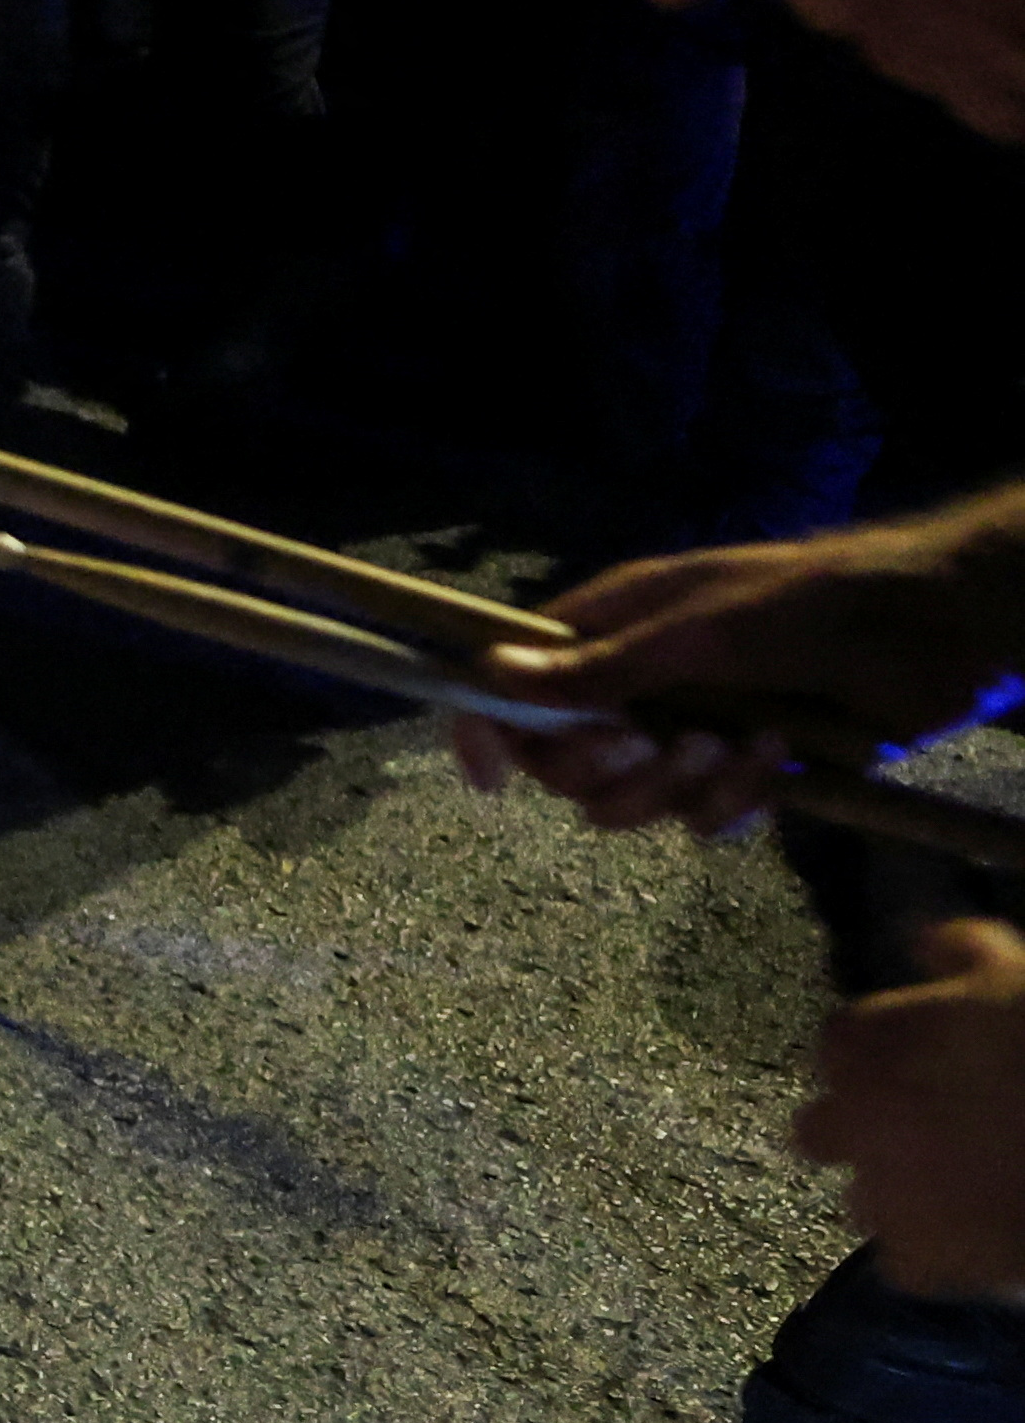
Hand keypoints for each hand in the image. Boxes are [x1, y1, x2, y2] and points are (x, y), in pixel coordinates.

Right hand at [443, 509, 1024, 830]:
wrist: (934, 629)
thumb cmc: (812, 603)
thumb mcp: (698, 630)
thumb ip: (597, 667)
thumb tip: (488, 676)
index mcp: (614, 629)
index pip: (516, 685)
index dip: (491, 730)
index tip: (492, 779)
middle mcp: (640, 684)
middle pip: (565, 762)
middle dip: (604, 769)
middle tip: (649, 749)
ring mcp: (690, 730)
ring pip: (630, 802)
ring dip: (676, 788)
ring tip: (735, 748)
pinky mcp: (744, 771)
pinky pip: (701, 818)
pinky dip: (734, 799)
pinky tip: (778, 758)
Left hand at [793, 920, 1024, 1298]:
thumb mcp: (1013, 972)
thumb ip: (960, 951)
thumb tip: (927, 942)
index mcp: (861, 1043)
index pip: (842, 1046)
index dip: (885, 1055)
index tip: (927, 1063)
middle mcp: (847, 1120)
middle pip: (822, 1130)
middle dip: (862, 1129)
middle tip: (933, 1130)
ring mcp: (877, 1195)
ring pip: (867, 1198)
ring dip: (905, 1191)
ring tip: (975, 1183)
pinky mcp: (917, 1260)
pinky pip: (909, 1260)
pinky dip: (941, 1251)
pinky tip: (990, 1230)